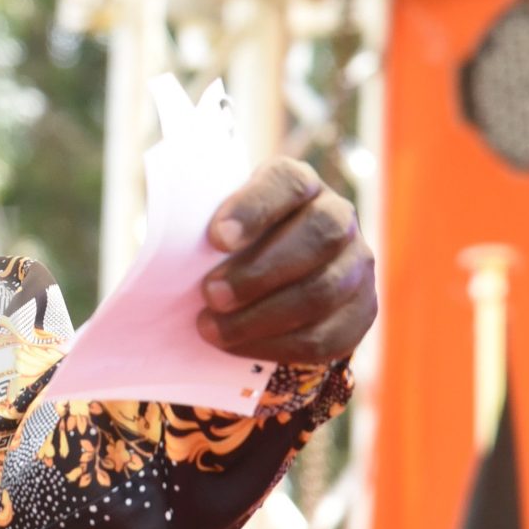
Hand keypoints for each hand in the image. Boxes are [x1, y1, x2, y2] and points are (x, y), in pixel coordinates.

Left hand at [197, 156, 375, 365]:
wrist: (275, 278)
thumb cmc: (235, 243)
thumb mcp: (221, 223)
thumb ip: (200, 227)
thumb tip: (167, 251)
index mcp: (300, 183)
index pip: (288, 182)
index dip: (254, 208)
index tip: (216, 238)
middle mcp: (338, 216)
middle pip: (317, 237)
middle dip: (258, 271)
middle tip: (209, 295)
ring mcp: (357, 265)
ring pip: (322, 291)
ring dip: (261, 316)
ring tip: (213, 328)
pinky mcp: (361, 311)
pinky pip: (327, 336)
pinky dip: (277, 346)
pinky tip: (240, 346)